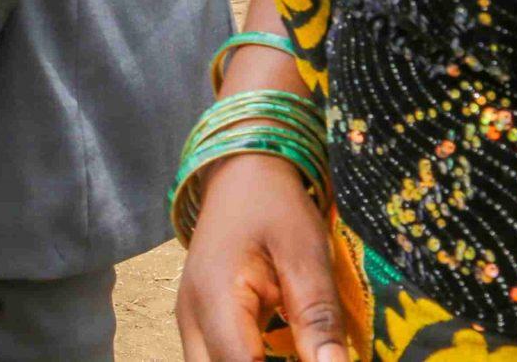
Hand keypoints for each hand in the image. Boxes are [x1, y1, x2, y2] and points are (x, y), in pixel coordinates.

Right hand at [174, 153, 348, 361]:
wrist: (240, 174)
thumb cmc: (275, 206)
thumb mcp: (306, 254)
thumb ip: (318, 316)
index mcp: (215, 297)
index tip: (324, 361)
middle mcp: (192, 318)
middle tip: (307, 355)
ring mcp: (191, 322)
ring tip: (297, 351)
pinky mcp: (201, 324)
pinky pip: (216, 360)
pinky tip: (281, 355)